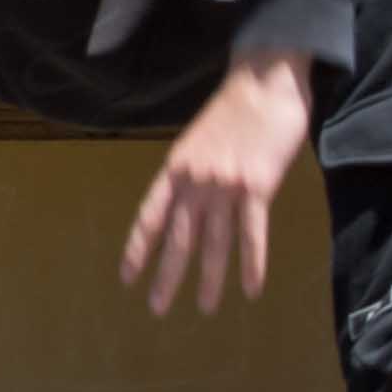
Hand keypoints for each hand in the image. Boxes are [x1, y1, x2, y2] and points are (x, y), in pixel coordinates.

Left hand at [120, 51, 311, 316]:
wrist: (263, 82)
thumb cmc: (234, 108)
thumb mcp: (197, 139)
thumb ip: (191, 172)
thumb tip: (189, 201)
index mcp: (175, 168)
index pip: (150, 218)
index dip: (138, 249)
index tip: (127, 277)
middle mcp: (194, 181)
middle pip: (178, 238)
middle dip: (167, 276)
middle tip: (156, 308)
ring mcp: (225, 185)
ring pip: (213, 243)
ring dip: (208, 279)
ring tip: (203, 308)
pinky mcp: (257, 187)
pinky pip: (252, 235)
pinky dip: (252, 265)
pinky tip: (250, 289)